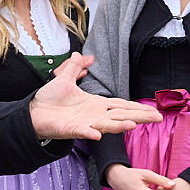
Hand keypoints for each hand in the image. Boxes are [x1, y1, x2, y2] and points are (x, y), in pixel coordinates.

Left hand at [29, 54, 161, 141]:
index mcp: (96, 104)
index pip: (121, 105)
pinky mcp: (72, 129)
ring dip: (119, 125)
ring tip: (133, 124)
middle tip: (157, 119)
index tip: (153, 110)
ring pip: (107, 125)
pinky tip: (98, 134)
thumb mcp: (64, 79)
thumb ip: (75, 67)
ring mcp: (85, 123)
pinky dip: (90, 133)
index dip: (137, 107)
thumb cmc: (49, 100)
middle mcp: (94, 115)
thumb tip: (83, 55)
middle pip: (121, 116)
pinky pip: (83, 132)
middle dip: (139, 117)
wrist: (32, 112)